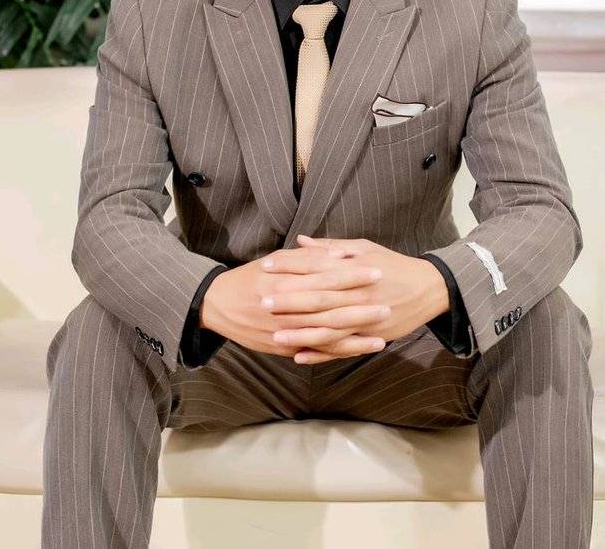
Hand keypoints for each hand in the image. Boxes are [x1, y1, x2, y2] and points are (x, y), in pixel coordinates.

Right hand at [199, 243, 394, 361]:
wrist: (217, 305)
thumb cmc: (250, 278)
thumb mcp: (275, 260)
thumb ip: (306, 258)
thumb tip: (337, 254)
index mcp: (284, 279)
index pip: (324, 275)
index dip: (351, 274)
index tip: (375, 271)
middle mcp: (285, 306)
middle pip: (328, 305)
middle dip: (359, 305)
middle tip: (386, 302)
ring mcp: (284, 330)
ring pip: (324, 333)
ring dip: (354, 333)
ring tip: (381, 332)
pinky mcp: (284, 347)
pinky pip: (315, 350)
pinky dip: (339, 351)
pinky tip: (360, 349)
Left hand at [263, 235, 449, 363]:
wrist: (429, 288)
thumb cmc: (392, 264)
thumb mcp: (363, 248)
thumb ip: (330, 248)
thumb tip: (300, 240)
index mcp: (353, 269)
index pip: (315, 267)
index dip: (290, 267)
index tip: (266, 267)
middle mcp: (358, 294)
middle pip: (319, 299)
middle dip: (290, 302)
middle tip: (263, 302)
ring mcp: (365, 317)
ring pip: (329, 329)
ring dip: (301, 334)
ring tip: (275, 336)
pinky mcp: (372, 335)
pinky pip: (343, 348)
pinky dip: (321, 354)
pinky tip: (300, 357)